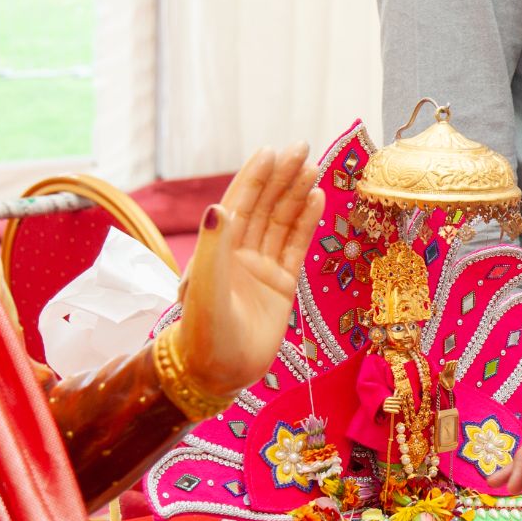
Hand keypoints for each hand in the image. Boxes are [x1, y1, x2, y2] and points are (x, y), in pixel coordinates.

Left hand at [177, 145, 324, 395]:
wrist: (218, 372)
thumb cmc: (203, 332)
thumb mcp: (205, 287)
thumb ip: (213, 247)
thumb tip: (219, 205)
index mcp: (217, 248)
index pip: (239, 202)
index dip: (256, 176)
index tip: (272, 151)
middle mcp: (239, 252)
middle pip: (264, 206)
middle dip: (281, 177)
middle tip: (301, 147)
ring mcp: (261, 267)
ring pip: (281, 222)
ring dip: (296, 194)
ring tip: (313, 168)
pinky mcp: (281, 285)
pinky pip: (296, 247)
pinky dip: (306, 223)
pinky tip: (318, 199)